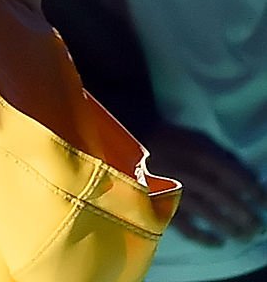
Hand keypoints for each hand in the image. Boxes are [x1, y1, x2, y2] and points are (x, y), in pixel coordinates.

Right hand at [146, 121, 266, 244]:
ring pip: (205, 211)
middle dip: (242, 212)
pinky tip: (217, 243)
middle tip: (258, 226)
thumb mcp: (190, 137)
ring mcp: (171, 189)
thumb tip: (240, 170)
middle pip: (220, 194)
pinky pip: (183, 225)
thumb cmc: (163, 140)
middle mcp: (185, 170)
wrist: (126, 145)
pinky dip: (202, 236)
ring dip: (227, 226)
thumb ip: (212, 152)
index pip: (228, 171)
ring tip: (244, 236)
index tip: (263, 201)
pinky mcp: (159, 204)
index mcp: (192, 151)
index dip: (248, 187)